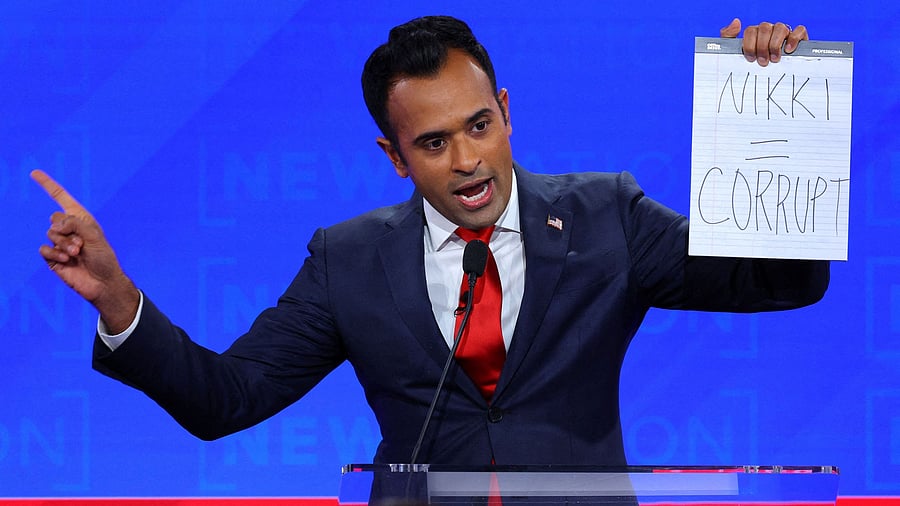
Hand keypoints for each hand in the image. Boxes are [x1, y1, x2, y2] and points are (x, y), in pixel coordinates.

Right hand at [32, 170, 139, 332]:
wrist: (103, 283)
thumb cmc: (104, 258)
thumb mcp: (94, 236)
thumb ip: (75, 223)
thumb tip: (54, 223)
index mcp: (81, 219)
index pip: (61, 198)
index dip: (48, 185)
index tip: (34, 172)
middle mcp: (69, 229)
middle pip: (55, 218)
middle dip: (67, 230)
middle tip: (81, 244)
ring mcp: (60, 243)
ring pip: (50, 233)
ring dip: (64, 244)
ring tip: (77, 253)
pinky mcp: (53, 258)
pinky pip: (44, 249)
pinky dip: (55, 253)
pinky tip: (67, 260)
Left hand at [720, 18, 808, 66]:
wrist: (771, 82)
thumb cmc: (753, 66)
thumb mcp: (735, 54)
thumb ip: (729, 37)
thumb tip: (736, 22)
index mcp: (755, 33)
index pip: (750, 30)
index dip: (749, 44)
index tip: (750, 59)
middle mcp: (769, 30)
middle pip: (764, 28)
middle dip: (762, 47)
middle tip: (762, 62)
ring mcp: (784, 33)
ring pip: (780, 28)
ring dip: (775, 44)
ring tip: (774, 59)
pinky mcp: (798, 37)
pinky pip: (799, 30)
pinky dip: (794, 39)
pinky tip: (788, 50)